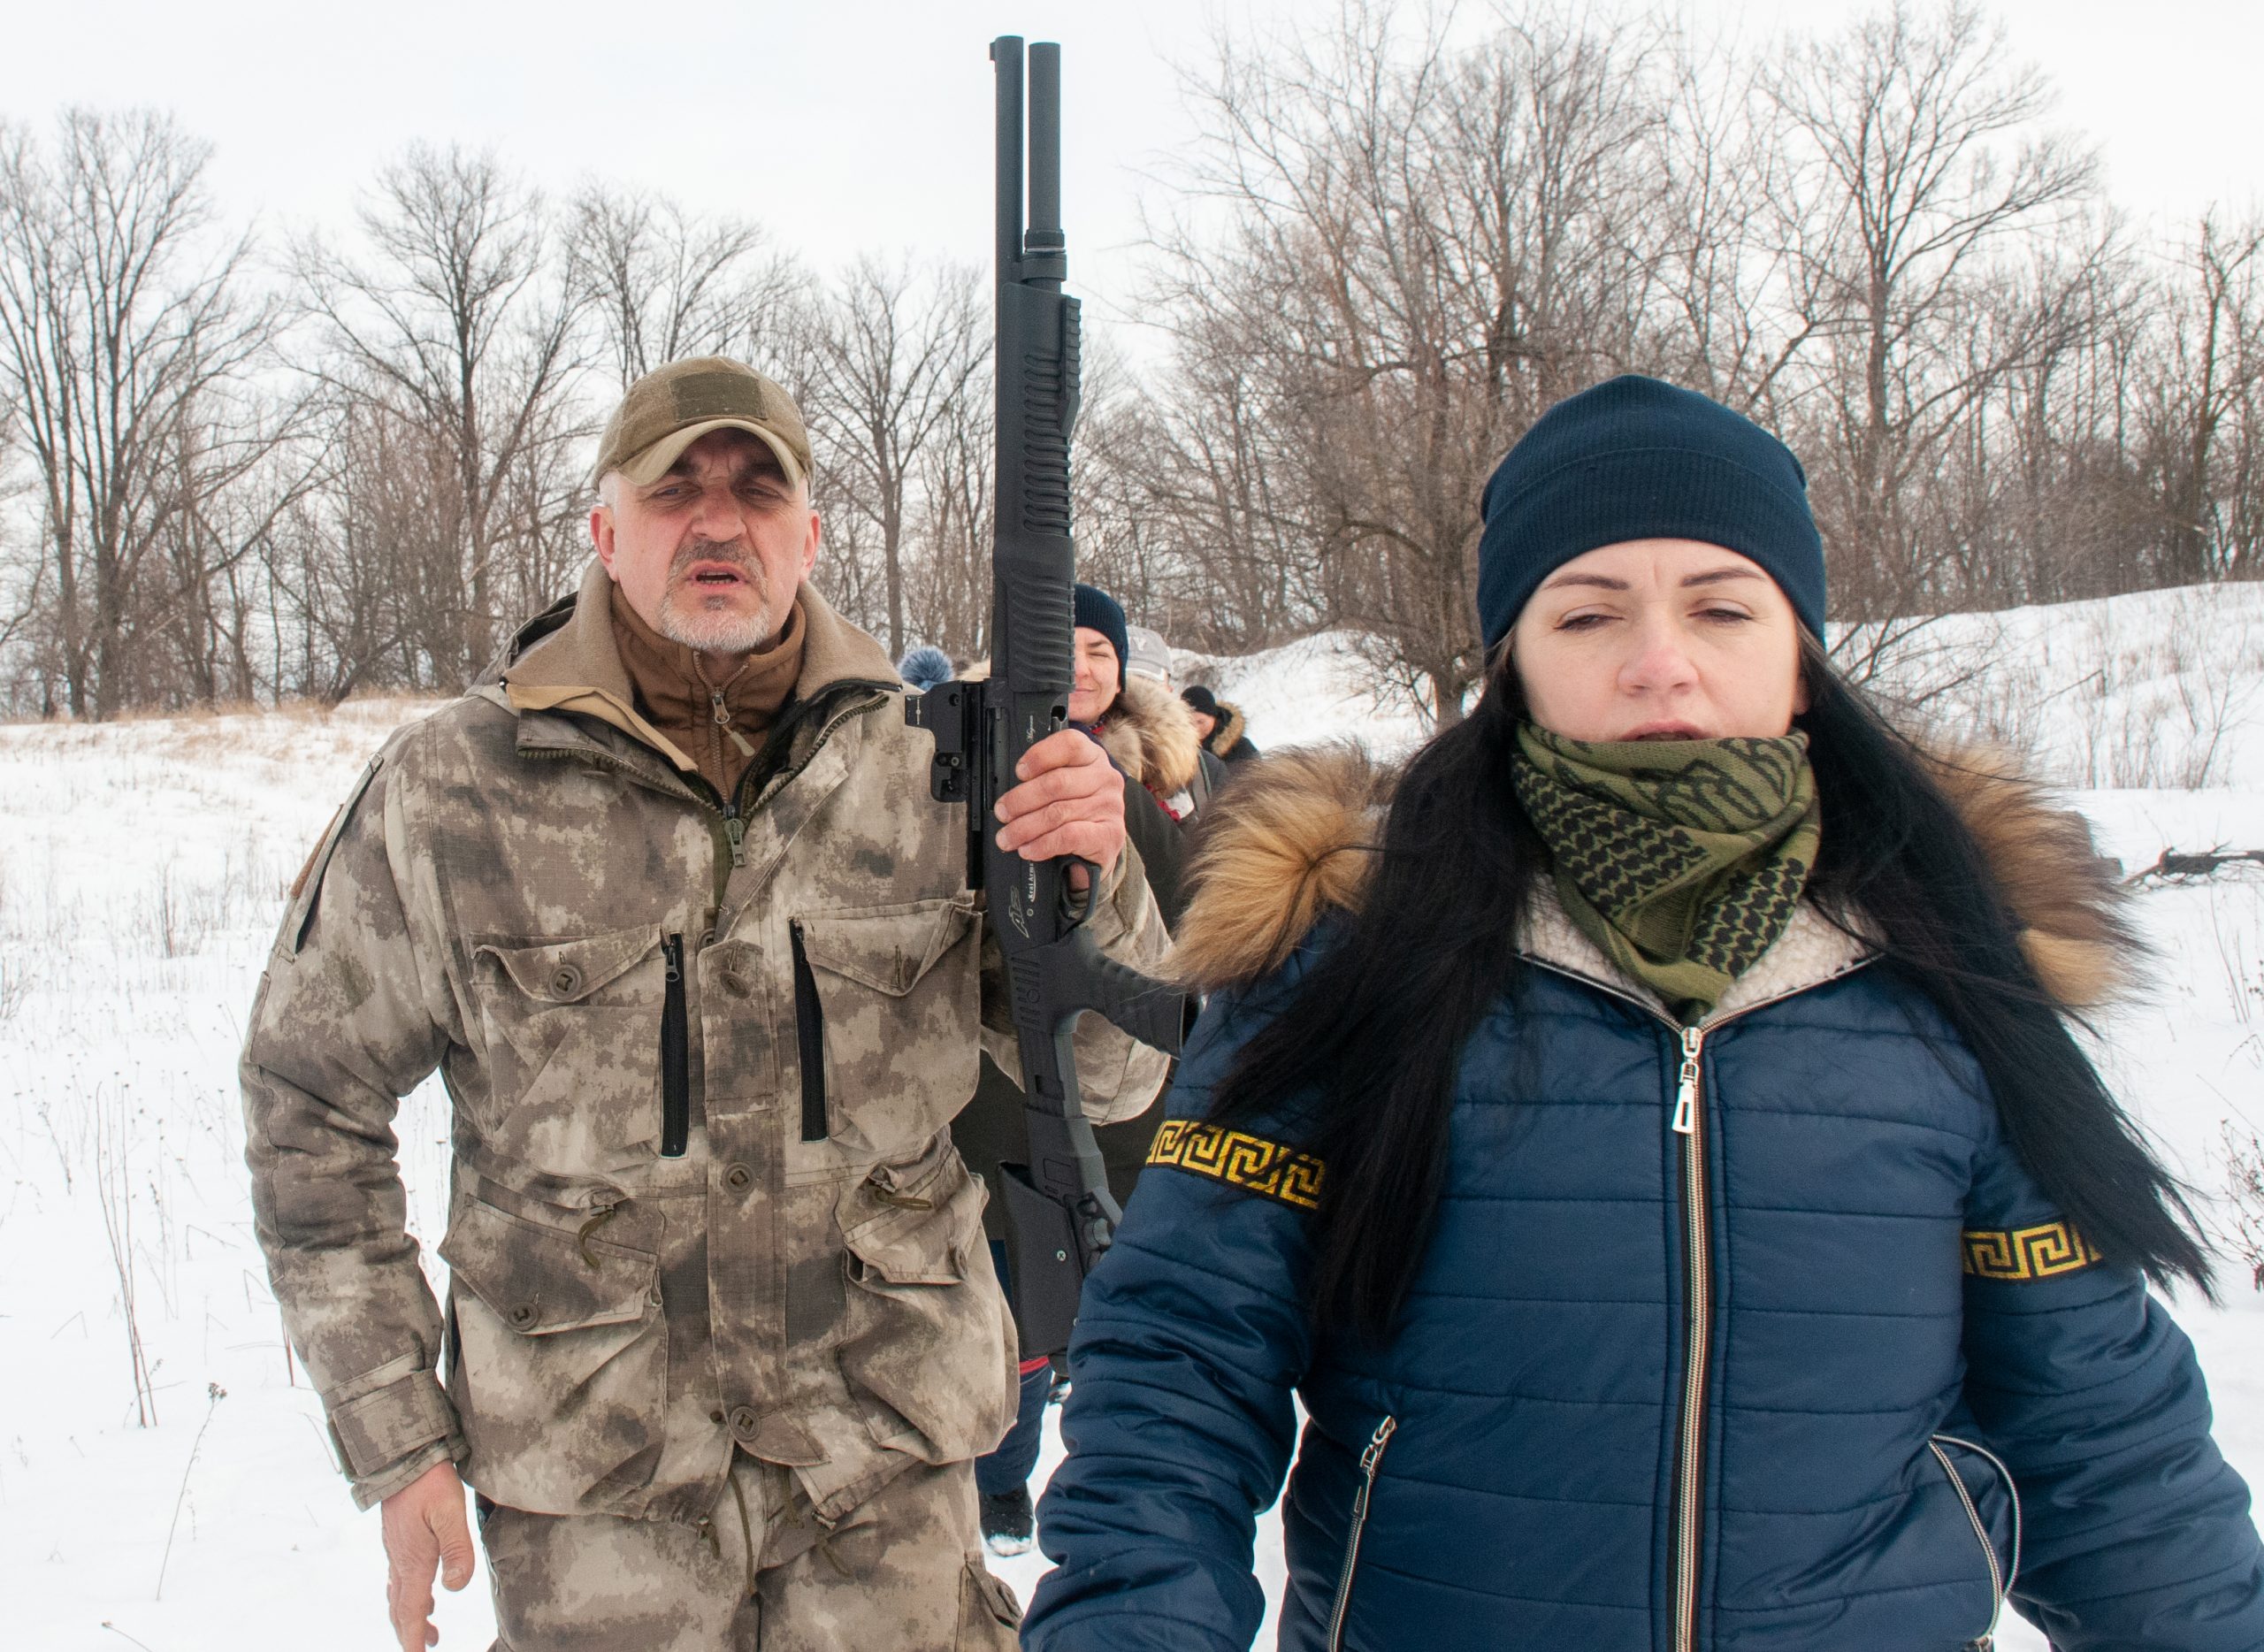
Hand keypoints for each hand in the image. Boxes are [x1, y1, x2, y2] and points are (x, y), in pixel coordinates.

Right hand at [381, 1461, 475, 1649]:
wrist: (404, 1457)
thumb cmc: (430, 1482)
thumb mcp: (451, 1512)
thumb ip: (457, 1550)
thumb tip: (455, 1589)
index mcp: (413, 1561)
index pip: (412, 1612)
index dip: (414, 1639)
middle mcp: (400, 1562)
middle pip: (401, 1610)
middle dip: (411, 1634)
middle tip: (423, 1651)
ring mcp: (396, 1551)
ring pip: (398, 1596)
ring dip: (410, 1617)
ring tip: (429, 1631)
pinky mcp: (398, 1540)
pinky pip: (398, 1579)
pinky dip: (407, 1596)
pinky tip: (421, 1591)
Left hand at [995, 728, 1126, 890]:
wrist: (1099, 848)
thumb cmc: (1076, 813)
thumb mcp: (1064, 788)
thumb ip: (1043, 779)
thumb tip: (1008, 794)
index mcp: (1092, 757)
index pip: (1070, 744)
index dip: (1040, 756)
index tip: (1019, 772)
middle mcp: (1105, 778)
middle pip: (1057, 782)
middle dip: (1021, 800)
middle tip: (1002, 812)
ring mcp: (1110, 806)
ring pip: (1058, 812)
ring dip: (1024, 827)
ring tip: (1008, 837)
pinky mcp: (1110, 834)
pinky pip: (1068, 836)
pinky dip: (1042, 844)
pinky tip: (1029, 849)